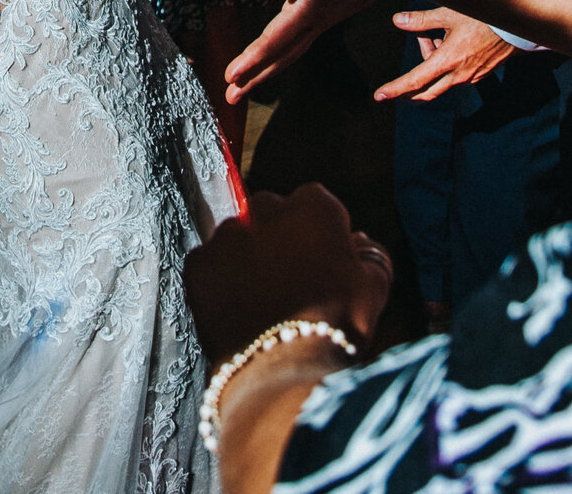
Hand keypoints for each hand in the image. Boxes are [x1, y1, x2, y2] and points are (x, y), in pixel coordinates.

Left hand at [185, 184, 389, 367]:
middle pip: (271, 213)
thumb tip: (360, 242)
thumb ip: (370, 254)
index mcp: (314, 206)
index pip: (315, 203)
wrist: (286, 368)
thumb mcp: (373, 288)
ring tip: (260, 301)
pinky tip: (236, 310)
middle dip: (278, 238)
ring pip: (237, 237)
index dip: (318, 234)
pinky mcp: (198, 263)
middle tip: (289, 281)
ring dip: (246, 258)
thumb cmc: (336, 327)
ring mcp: (227, 235)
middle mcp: (266, 209)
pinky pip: (208, 264)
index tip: (320, 260)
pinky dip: (218, 281)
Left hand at [224, 0, 401, 104]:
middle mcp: (313, 21)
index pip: (275, 38)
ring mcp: (319, 22)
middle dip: (253, 76)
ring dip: (263, 71)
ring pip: (286, 53)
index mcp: (309, 8)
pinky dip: (277, 57)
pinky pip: (294, 44)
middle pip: (278, 55)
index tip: (231, 76)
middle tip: (229, 97)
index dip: (252, 57)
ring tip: (241, 88)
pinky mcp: (322, 18)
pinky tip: (270, 62)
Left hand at [376, 7, 513, 101]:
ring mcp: (471, 77)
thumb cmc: (482, 18)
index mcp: (447, 62)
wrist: (517, 27)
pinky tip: (449, 41)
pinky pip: (455, 74)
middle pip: (426, 89)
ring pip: (441, 78)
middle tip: (396, 85)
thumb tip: (397, 21)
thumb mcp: (448, 15)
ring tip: (435, 34)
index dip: (395, 89)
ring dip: (431, 62)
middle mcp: (458, 75)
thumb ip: (420, 21)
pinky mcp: (480, 74)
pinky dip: (446, 62)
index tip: (380, 96)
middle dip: (409, 87)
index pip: (414, 81)